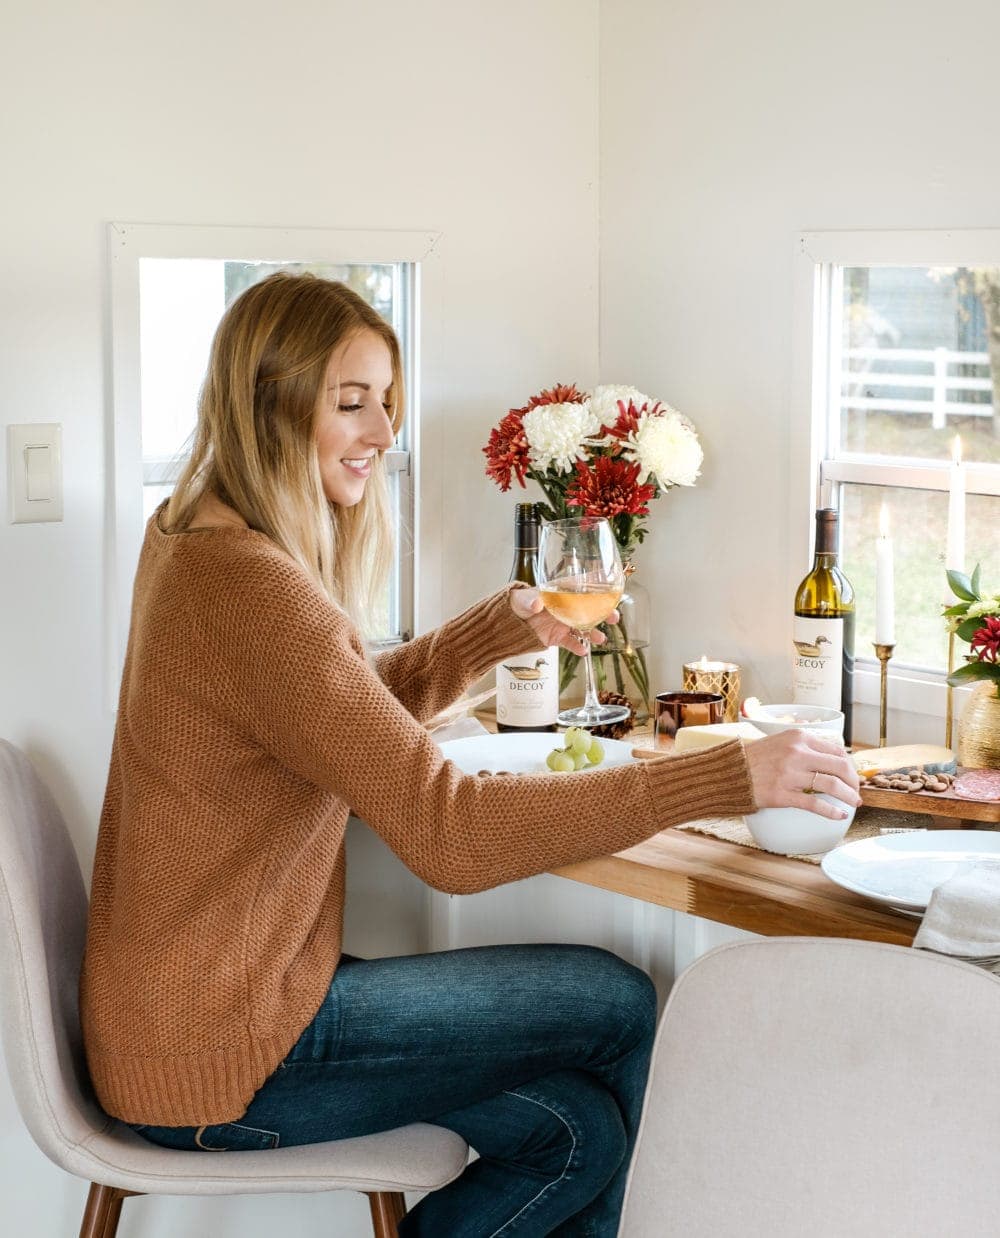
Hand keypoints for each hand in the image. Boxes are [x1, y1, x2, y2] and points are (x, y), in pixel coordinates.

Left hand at [509, 586, 617, 655]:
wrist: (506, 625)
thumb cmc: (516, 605)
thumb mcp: (522, 600)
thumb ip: (530, 601)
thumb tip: (536, 603)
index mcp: (560, 593)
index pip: (582, 587)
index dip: (598, 586)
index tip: (613, 587)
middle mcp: (565, 607)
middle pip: (590, 609)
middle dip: (603, 613)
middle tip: (613, 617)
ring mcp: (562, 623)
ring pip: (583, 628)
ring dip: (593, 633)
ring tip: (600, 639)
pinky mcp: (557, 637)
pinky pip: (570, 643)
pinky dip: (577, 647)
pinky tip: (582, 651)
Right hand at [744, 729, 861, 820]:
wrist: (728, 772)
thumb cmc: (752, 758)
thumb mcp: (779, 741)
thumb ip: (802, 747)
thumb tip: (829, 758)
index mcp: (798, 737)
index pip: (836, 749)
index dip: (849, 764)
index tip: (851, 775)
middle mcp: (797, 753)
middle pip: (839, 766)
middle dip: (853, 781)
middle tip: (856, 790)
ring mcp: (790, 774)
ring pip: (831, 785)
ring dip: (848, 796)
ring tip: (854, 803)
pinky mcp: (782, 794)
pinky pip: (814, 804)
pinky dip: (831, 811)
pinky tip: (839, 815)